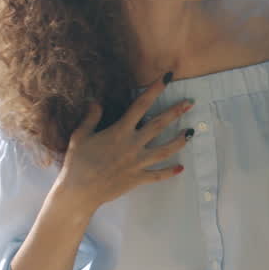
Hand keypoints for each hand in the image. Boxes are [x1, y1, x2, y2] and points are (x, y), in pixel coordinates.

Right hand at [56, 74, 192, 212]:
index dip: (155, 89)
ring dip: (179, 141)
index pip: (140, 105)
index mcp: (120, 131)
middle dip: (176, 112)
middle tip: (190, 102)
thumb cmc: (77, 163)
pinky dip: (170, 172)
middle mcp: (132, 145)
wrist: (79, 192)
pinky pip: (157, 175)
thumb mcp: (80, 136)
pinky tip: (181, 168)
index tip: (167, 78)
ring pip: (164, 150)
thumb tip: (95, 101)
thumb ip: (91, 118)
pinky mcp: (137, 178)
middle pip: (159, 125)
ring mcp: (137, 162)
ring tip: (191, 132)